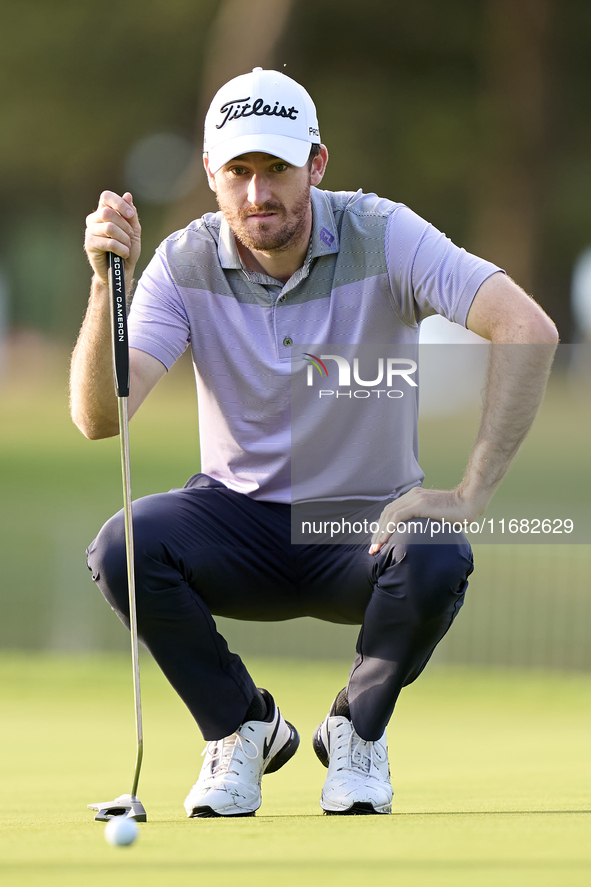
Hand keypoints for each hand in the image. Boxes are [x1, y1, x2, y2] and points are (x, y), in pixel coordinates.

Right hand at [84, 191, 140, 283]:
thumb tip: (127, 195)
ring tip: (126, 247)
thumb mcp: (133, 231)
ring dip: (124, 239)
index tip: (130, 215)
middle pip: (108, 213)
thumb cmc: (126, 250)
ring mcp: (90, 232)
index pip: (106, 197)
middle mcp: (94, 219)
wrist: (122, 271)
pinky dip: (121, 249)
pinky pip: (109, 242)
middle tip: (129, 237)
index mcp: (104, 212)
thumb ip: (131, 214)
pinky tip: (123, 254)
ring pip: (109, 228)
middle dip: (124, 226)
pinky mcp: (89, 245)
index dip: (119, 203)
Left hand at [368, 486, 487, 553]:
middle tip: (372, 549)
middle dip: (377, 532)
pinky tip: (384, 541)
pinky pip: (397, 517)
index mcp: (414, 497)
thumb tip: (421, 538)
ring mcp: (415, 498)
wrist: (470, 501)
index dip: (382, 527)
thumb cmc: (458, 513)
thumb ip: (426, 522)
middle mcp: (412, 495)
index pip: (391, 512)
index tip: (378, 542)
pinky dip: (388, 529)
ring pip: (389, 515)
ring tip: (375, 548)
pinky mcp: (419, 504)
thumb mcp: (437, 517)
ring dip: (380, 533)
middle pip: (387, 513)